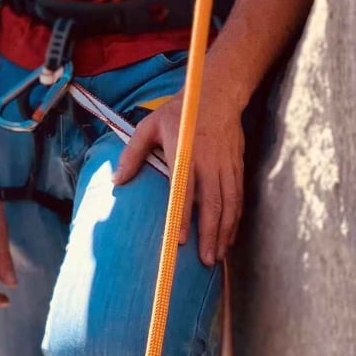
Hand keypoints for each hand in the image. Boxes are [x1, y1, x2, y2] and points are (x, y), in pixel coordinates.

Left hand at [113, 92, 245, 266]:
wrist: (217, 94)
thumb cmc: (178, 112)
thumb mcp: (148, 126)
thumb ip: (132, 154)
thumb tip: (116, 181)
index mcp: (185, 154)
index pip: (184, 192)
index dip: (184, 217)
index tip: (180, 240)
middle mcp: (209, 163)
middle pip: (212, 205)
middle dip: (209, 235)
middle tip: (205, 261)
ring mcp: (226, 166)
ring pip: (229, 205)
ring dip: (224, 233)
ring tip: (217, 256)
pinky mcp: (237, 167)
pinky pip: (238, 198)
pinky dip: (235, 219)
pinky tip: (229, 236)